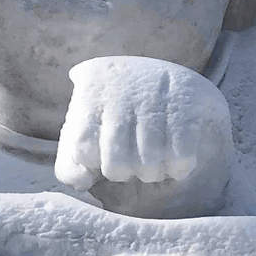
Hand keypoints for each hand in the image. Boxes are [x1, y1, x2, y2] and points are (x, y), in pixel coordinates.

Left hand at [55, 56, 232, 215]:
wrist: (163, 73)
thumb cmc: (115, 112)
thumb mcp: (83, 127)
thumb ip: (70, 163)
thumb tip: (83, 181)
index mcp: (91, 97)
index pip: (82, 150)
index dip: (93, 162)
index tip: (103, 151)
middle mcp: (121, 96)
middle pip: (116, 166)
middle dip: (124, 172)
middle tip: (132, 159)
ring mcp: (155, 101)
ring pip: (148, 166)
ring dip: (153, 172)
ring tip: (155, 159)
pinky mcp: (185, 108)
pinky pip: (180, 158)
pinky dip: (178, 168)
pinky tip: (176, 157)